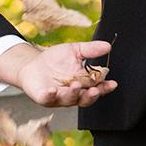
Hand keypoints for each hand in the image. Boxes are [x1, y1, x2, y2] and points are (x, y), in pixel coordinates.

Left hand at [0, 40, 115, 107]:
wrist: (32, 64)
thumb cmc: (55, 60)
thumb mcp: (74, 51)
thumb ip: (91, 50)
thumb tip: (108, 46)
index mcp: (83, 83)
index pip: (97, 87)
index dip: (105, 87)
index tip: (112, 84)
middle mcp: (73, 93)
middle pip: (86, 98)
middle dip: (91, 95)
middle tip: (95, 90)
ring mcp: (59, 97)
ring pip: (69, 100)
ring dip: (73, 94)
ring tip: (75, 85)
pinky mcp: (44, 98)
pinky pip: (48, 99)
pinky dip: (51, 95)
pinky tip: (53, 89)